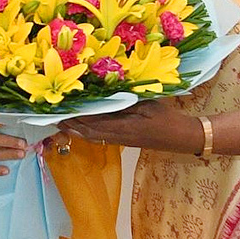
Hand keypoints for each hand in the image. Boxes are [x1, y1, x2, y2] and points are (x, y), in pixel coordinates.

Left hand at [62, 99, 199, 154]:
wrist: (183, 138)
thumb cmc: (169, 119)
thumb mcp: (149, 105)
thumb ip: (128, 102)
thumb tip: (107, 97)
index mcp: (126, 128)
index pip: (95, 124)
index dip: (78, 120)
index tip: (64, 113)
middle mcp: (121, 137)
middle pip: (90, 134)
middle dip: (73, 127)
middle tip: (56, 120)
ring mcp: (123, 141)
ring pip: (95, 138)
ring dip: (79, 132)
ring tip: (65, 125)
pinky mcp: (127, 141)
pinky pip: (103, 138)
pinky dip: (90, 133)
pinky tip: (84, 129)